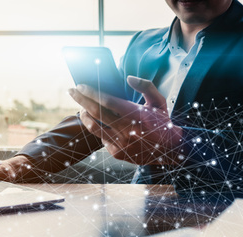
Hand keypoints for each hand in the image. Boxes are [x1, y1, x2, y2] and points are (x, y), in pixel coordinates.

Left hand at [68, 76, 183, 164]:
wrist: (170, 150)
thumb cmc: (162, 123)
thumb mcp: (158, 101)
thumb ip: (145, 85)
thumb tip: (128, 78)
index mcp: (136, 114)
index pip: (107, 100)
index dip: (91, 92)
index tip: (80, 85)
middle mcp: (126, 129)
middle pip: (95, 112)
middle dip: (80, 99)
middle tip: (72, 91)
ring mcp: (120, 143)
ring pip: (94, 127)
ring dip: (84, 115)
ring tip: (81, 107)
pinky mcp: (117, 153)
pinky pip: (101, 138)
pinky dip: (97, 128)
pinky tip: (97, 122)